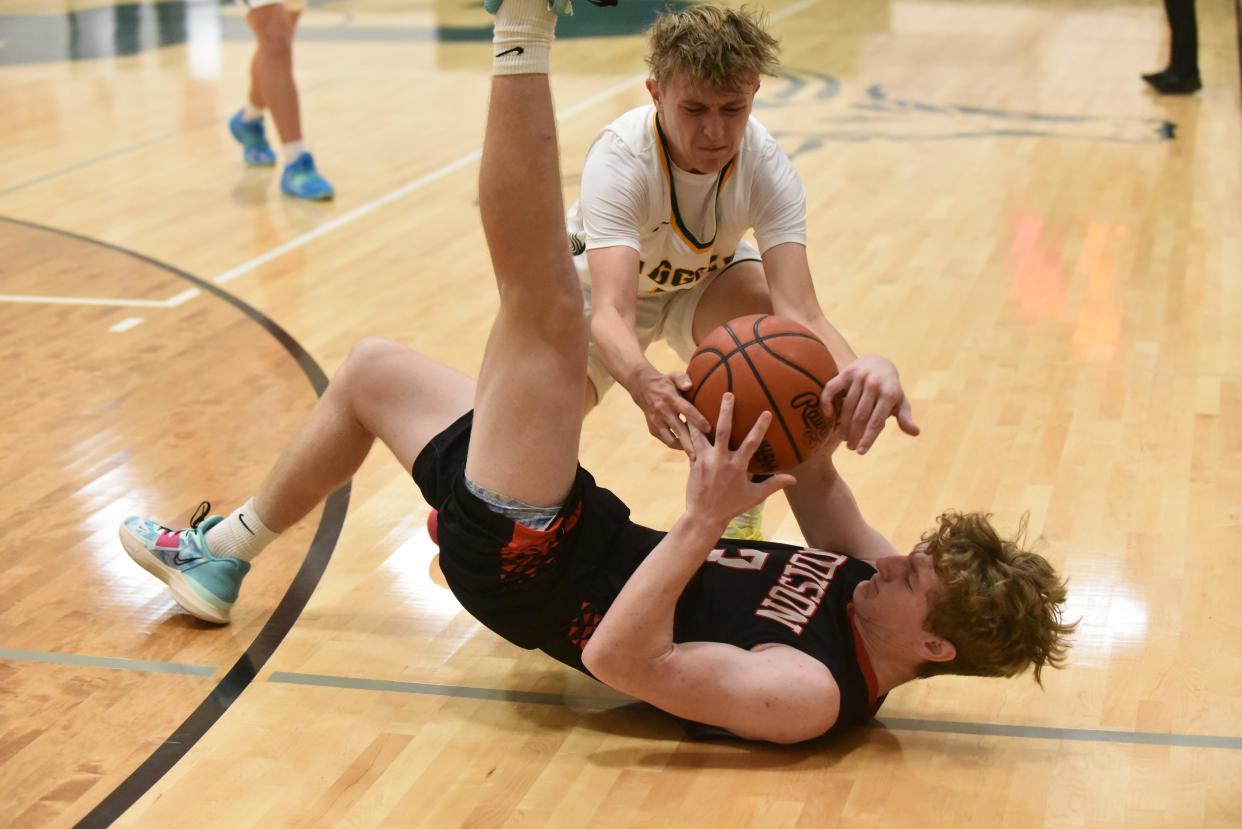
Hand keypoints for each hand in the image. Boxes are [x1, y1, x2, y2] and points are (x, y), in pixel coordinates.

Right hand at [629, 369, 712, 452]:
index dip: (698, 420)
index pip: (687, 410)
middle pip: (680, 430)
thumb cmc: (664, 382)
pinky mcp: (652, 428)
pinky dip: (675, 444)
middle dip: (691, 444)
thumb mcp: (673, 375)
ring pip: (671, 440)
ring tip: (694, 452)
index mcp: (670, 398)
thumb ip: (682, 379)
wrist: (641, 387)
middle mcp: (663, 412)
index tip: (709, 429)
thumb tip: (689, 386)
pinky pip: (665, 440)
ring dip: (683, 447)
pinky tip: (685, 445)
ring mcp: (656, 422)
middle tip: (702, 455)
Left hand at [683, 393, 794, 525]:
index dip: (759, 427)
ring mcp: (705, 460)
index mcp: (737, 466)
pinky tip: (686, 420)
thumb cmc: (731, 506)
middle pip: (722, 430)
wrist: (704, 516)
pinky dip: (689, 432)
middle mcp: (720, 460)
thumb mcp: (754, 496)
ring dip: (699, 418)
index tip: (766, 412)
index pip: (751, 443)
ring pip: (700, 434)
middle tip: (728, 394)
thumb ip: (773, 484)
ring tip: (695, 401)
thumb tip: (794, 479)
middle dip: (726, 411)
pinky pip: (691, 444)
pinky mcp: (693, 463)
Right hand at [821, 354, 918, 454]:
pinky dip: (827, 402)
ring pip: (847, 406)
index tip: (860, 452)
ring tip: (843, 437)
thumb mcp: (900, 401)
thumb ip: (904, 417)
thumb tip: (915, 432)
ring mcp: (859, 377)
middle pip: (860, 416)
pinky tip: (828, 415)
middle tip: (850, 447)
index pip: (876, 421)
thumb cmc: (889, 388)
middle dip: (854, 435)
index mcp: (890, 393)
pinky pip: (832, 389)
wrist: (878, 361)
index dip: (868, 438)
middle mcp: (875, 384)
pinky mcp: (846, 372)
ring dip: (843, 424)